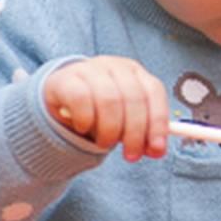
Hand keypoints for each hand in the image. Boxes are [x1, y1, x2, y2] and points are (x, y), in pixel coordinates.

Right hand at [43, 56, 168, 160]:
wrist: (62, 97)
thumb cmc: (99, 109)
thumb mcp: (124, 120)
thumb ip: (142, 134)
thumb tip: (157, 151)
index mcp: (136, 72)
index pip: (154, 92)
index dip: (157, 122)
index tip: (156, 149)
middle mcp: (115, 66)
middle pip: (133, 98)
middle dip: (135, 133)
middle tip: (131, 155)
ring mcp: (90, 69)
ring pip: (109, 100)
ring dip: (110, 130)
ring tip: (104, 144)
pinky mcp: (66, 79)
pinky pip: (81, 99)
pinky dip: (85, 120)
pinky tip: (82, 128)